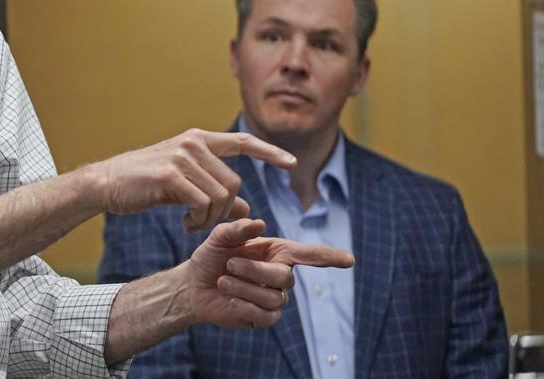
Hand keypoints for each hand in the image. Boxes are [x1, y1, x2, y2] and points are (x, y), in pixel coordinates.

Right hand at [90, 129, 295, 230]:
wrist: (106, 183)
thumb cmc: (146, 185)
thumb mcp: (186, 188)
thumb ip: (216, 194)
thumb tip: (247, 212)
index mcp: (199, 139)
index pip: (243, 141)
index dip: (269, 152)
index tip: (291, 163)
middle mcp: (193, 142)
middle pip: (234, 184)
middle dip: (226, 211)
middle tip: (203, 223)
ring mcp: (182, 156)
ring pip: (221, 197)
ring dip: (211, 220)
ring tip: (192, 224)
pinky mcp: (170, 174)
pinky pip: (203, 204)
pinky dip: (199, 221)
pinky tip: (185, 224)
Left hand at [186, 218, 354, 328]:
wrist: (194, 284)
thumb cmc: (212, 256)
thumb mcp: (219, 237)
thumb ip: (237, 229)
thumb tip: (259, 223)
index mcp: (278, 252)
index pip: (310, 255)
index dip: (330, 256)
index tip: (350, 260)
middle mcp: (281, 274)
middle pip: (284, 277)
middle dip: (254, 270)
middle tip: (229, 264)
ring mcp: (274, 298)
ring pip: (273, 298)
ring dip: (244, 288)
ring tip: (223, 281)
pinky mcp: (264, 319)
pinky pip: (266, 317)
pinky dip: (246, 307)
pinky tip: (231, 300)